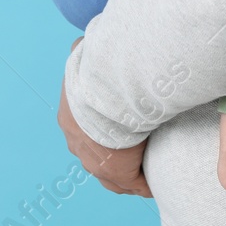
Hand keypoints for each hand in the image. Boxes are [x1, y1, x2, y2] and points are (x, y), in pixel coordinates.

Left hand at [59, 36, 152, 197]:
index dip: (100, 134)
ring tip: (145, 172)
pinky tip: (155, 182)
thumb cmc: (95, 72)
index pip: (83, 134)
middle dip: (111, 157)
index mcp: (70, 120)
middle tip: (132, 152)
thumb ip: (83, 51)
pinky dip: (145, 184)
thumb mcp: (82, 55)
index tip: (116, 130)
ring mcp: (96, 164)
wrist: (107, 94)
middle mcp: (78, 145)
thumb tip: (84, 40)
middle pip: (96, 159)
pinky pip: (135, 185)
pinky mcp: (118, 174)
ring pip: (113, 177)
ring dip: (129, 173)